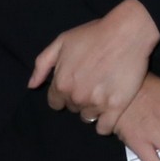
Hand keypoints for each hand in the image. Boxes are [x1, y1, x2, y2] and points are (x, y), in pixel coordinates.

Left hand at [29, 0, 159, 133]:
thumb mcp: (62, 41)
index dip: (65, 93)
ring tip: (104, 92)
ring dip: (93, 109)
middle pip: (73, 109)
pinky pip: (104, 128)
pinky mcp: (116, 107)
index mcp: (61, 83)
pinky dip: (105, 123)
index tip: (77, 83)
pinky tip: (110, 109)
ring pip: (89, 117)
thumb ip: (42, 64)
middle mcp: (76, 97)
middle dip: (80, 98)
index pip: (56, 103)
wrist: (127, 33)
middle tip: (93, 83)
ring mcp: (96, 103)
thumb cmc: (94, 34)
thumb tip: (32, 85)